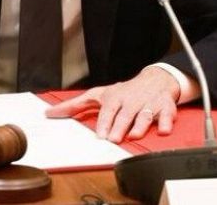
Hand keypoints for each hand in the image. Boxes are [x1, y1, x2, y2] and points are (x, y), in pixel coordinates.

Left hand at [45, 66, 180, 141]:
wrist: (156, 78)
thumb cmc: (125, 91)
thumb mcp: (99, 95)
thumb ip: (76, 105)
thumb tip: (50, 113)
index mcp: (115, 97)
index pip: (109, 110)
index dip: (105, 121)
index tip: (101, 134)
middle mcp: (132, 100)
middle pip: (126, 113)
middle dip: (121, 125)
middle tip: (115, 138)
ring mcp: (149, 103)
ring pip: (145, 115)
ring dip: (140, 125)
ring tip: (134, 135)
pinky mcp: (165, 106)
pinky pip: (167, 114)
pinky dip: (167, 122)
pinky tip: (164, 130)